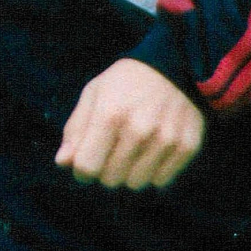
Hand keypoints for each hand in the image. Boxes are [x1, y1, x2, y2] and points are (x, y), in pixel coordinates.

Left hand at [56, 57, 205, 188]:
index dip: (81, 171)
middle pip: (111, 180)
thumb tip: (62, 163)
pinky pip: (161, 181)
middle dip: (105, 171)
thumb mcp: (93, 95)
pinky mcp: (187, 147)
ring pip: (136, 184)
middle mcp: (140, 129)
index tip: (84, 163)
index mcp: (110, 114)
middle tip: (111, 152)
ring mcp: (166, 140)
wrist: (175, 66)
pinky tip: (152, 150)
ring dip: (130, 173)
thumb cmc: (125, 82)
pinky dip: (153, 171)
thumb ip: (76, 130)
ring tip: (132, 150)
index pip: (88, 166)